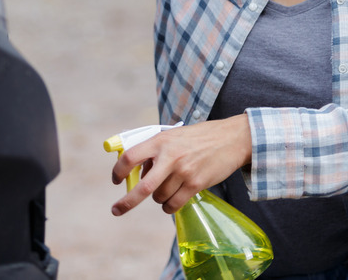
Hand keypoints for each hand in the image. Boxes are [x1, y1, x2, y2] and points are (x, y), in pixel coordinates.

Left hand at [110, 115, 251, 215]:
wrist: (231, 139)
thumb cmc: (199, 138)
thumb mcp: (173, 136)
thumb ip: (155, 152)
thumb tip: (139, 174)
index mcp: (160, 140)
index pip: (130, 157)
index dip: (119, 171)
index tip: (116, 180)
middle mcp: (170, 156)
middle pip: (142, 187)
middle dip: (126, 202)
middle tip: (116, 210)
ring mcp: (184, 171)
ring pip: (159, 197)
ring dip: (159, 198)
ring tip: (169, 187)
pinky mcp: (196, 184)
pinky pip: (174, 204)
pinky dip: (169, 206)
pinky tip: (174, 199)